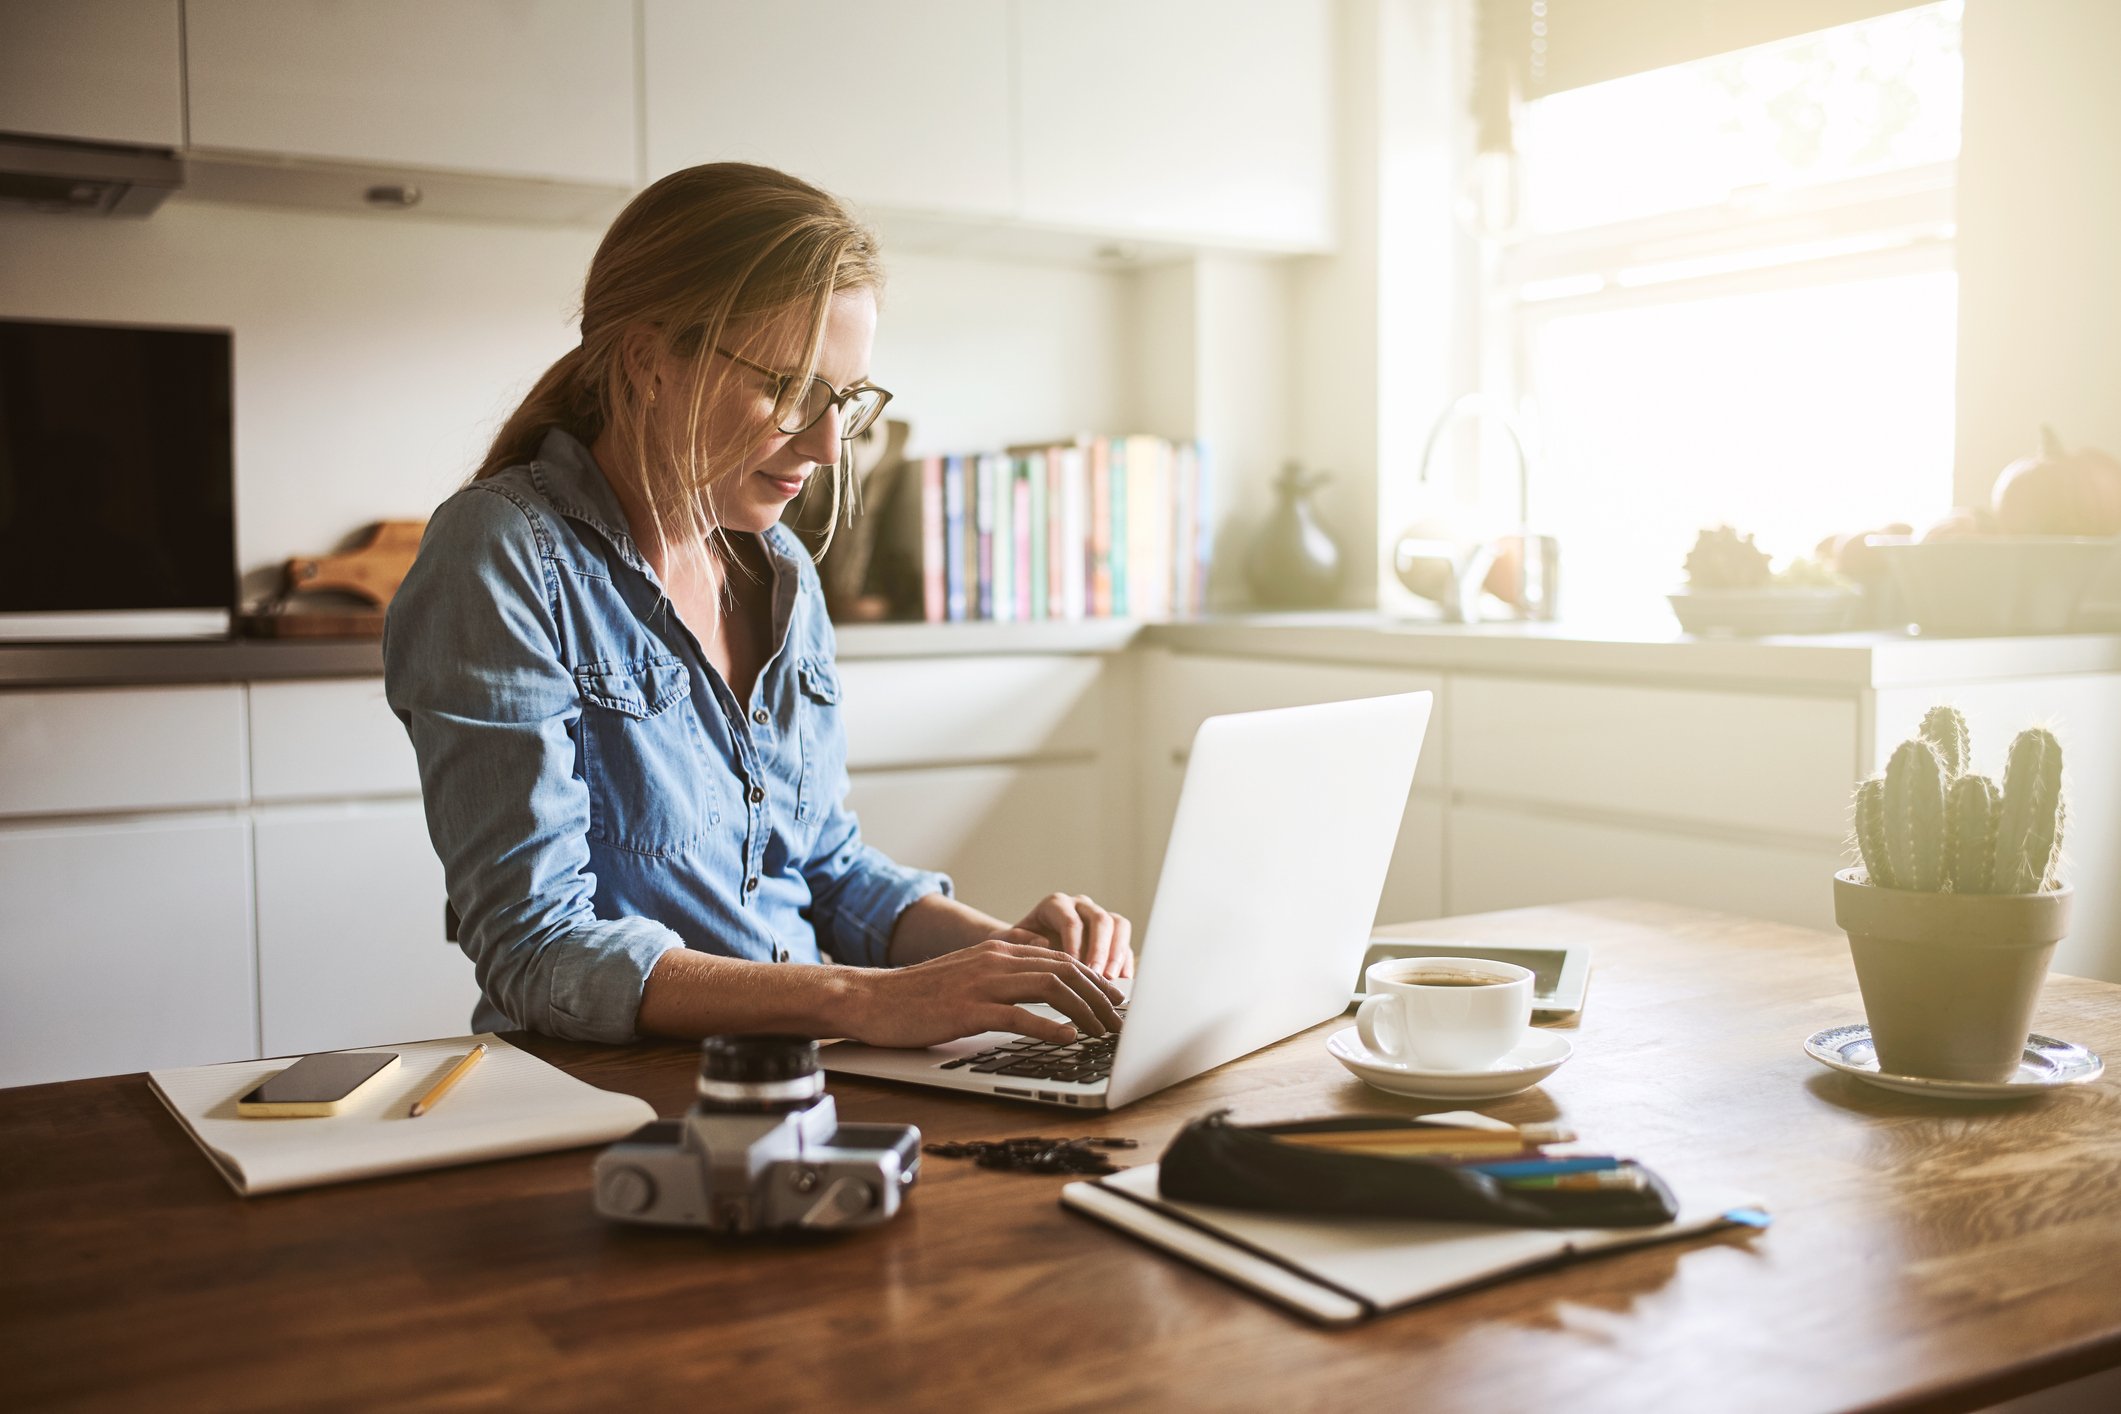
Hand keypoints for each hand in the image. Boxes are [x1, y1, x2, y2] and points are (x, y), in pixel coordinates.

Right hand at [844, 939, 1125, 1047]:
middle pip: (1065, 970)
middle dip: (1099, 996)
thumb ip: (1003, 970)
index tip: (1114, 999)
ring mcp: (982, 983)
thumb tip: (1039, 973)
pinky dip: (1048, 1027)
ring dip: (1084, 1011)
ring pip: (1050, 988)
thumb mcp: (967, 972)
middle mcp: (996, 960)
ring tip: (1104, 1032)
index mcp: (999, 951)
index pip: (1060, 958)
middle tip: (1121, 1019)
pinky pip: (1018, 1016)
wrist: (871, 998)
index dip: (1093, 979)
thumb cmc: (917, 994)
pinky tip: (1067, 1039)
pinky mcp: (968, 1009)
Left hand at [997, 892, 1134, 980]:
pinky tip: (1122, 982)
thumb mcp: (1006, 941)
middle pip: (1100, 919)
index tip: (1074, 967)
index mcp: (1055, 905)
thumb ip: (1013, 939)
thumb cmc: (1015, 945)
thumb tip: (1041, 942)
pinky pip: (1125, 944)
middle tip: (1097, 975)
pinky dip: (1125, 962)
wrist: (1025, 948)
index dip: (1075, 944)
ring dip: (1117, 953)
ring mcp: (1097, 919)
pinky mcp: (1110, 936)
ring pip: (1118, 926)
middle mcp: (1080, 907)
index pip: (1070, 920)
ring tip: (1112, 979)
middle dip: (1101, 949)